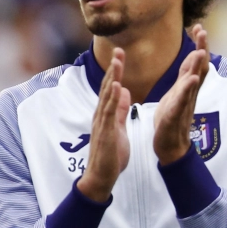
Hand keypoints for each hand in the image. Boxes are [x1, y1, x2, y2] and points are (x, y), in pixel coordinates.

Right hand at [77, 48, 130, 202]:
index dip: (116, 71)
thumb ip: (121, 110)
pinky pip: (109, 113)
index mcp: (106, 114)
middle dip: (113, 68)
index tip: (121, 55)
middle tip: (119, 50)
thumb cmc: (110, 155)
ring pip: (106, 96)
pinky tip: (117, 86)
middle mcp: (101, 115)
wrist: (101, 177)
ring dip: (112, 78)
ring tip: (117, 62)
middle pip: (107, 87)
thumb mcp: (119, 127)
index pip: (111, 88)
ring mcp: (101, 123)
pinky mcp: (104, 132)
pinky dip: (113, 98)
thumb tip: (125, 92)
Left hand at [153, 25, 209, 165]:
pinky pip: (183, 101)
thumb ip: (184, 78)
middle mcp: (189, 94)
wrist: (170, 148)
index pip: (195, 63)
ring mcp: (184, 104)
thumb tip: (191, 61)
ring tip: (200, 50)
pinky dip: (187, 89)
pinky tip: (192, 79)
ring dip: (197, 66)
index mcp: (186, 88)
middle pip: (199, 68)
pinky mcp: (175, 116)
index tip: (198, 27)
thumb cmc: (171, 122)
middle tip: (203, 31)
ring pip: (193, 82)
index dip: (198, 45)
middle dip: (201, 49)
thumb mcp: (176, 95)